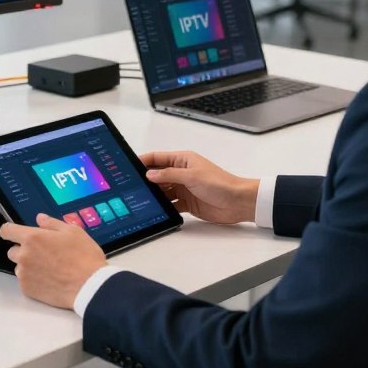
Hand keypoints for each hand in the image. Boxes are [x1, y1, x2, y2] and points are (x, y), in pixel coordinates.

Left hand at [0, 214, 106, 308]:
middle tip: (43, 253)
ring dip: (29, 266)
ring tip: (49, 268)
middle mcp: (24, 256)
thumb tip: (40, 219)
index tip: (15, 233)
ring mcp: (24, 274)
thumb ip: (52, 223)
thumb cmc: (83, 258)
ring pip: (19, 267)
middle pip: (12, 250)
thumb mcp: (73, 231)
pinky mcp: (27, 289)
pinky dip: (33, 279)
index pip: (7, 230)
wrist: (89, 286)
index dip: (10, 230)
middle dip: (24, 250)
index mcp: (33, 238)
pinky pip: (25, 281)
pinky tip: (49, 278)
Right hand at [141, 150, 258, 224]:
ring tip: (140, 199)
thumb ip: (169, 175)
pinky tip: (156, 210)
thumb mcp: (192, 176)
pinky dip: (164, 206)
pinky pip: (171, 203)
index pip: (157, 158)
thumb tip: (149, 174)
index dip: (143, 161)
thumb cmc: (220, 183)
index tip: (129, 165)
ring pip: (163, 190)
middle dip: (146, 179)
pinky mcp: (187, 202)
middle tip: (130, 186)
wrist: (238, 202)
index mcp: (183, 160)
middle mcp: (181, 172)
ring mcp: (183, 188)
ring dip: (154, 194)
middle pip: (158, 175)